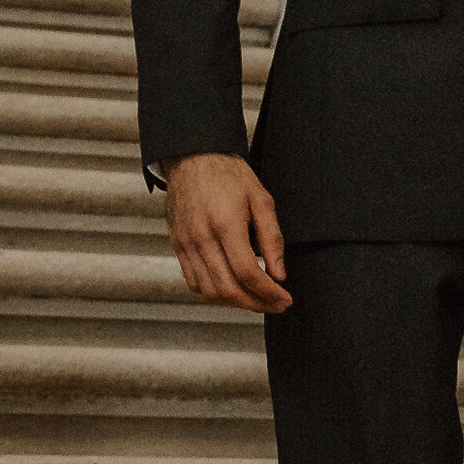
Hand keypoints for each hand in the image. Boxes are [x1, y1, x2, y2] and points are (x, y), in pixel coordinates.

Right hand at [164, 152, 292, 311]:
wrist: (192, 159)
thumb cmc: (229, 175)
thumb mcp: (261, 199)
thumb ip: (272, 238)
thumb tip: (279, 273)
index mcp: (225, 224)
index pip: (247, 273)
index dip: (268, 293)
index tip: (285, 299)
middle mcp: (201, 239)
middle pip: (228, 289)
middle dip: (256, 304)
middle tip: (277, 304)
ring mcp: (185, 245)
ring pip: (209, 292)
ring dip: (236, 303)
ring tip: (258, 300)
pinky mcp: (177, 247)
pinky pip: (194, 282)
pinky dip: (214, 293)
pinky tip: (233, 289)